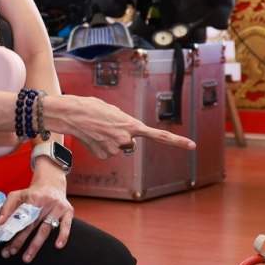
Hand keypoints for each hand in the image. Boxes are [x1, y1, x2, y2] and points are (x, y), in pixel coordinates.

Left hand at [0, 172, 73, 261]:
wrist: (52, 183)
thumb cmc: (34, 192)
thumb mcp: (18, 194)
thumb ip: (7, 207)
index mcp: (33, 198)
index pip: (21, 218)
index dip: (13, 233)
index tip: (5, 246)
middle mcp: (46, 202)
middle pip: (31, 226)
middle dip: (20, 241)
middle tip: (12, 252)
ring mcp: (58, 207)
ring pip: (45, 229)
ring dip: (35, 245)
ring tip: (27, 257)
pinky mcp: (68, 211)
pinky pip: (66, 225)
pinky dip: (63, 235)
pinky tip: (58, 246)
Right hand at [47, 93, 195, 159]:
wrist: (73, 114)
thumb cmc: (92, 108)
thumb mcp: (115, 112)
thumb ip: (126, 125)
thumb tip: (126, 140)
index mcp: (132, 125)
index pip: (159, 135)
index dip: (177, 141)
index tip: (192, 146)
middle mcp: (126, 139)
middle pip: (130, 144)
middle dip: (123, 138)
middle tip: (108, 127)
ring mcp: (115, 149)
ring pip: (117, 149)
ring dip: (109, 141)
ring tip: (98, 130)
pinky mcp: (103, 156)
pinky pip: (106, 153)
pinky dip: (100, 147)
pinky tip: (93, 138)